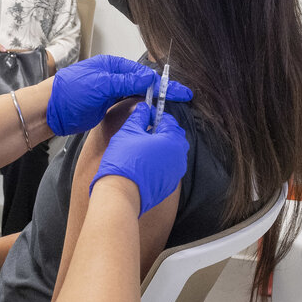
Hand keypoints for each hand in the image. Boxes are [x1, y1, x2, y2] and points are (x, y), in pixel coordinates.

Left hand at [46, 55, 191, 135]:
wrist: (49, 110)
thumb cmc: (70, 93)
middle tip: (184, 97)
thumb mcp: (100, 84)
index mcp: (112, 65)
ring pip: (136, 94)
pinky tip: (151, 112)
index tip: (181, 92)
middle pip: (142, 83)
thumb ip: (125, 82)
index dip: (161, 83)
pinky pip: (128, 104)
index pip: (142, 73)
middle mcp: (112, 76)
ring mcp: (109, 91)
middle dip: (162, 90)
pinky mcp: (105, 105)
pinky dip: (141, 107)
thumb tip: (148, 80)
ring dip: (153, 99)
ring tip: (172, 105)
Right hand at [90, 102, 188, 216]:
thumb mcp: (128, 131)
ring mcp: (176, 173)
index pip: (168, 120)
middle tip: (142, 130)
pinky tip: (142, 163)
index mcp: (172, 141)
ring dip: (160, 146)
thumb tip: (144, 108)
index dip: (155, 114)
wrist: (121, 193)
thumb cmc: (124, 160)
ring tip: (141, 147)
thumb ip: (139, 116)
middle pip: (173, 136)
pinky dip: (159, 162)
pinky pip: (168, 167)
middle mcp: (179, 157)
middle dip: (160, 130)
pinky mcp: (169, 185)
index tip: (143, 114)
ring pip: (171, 152)